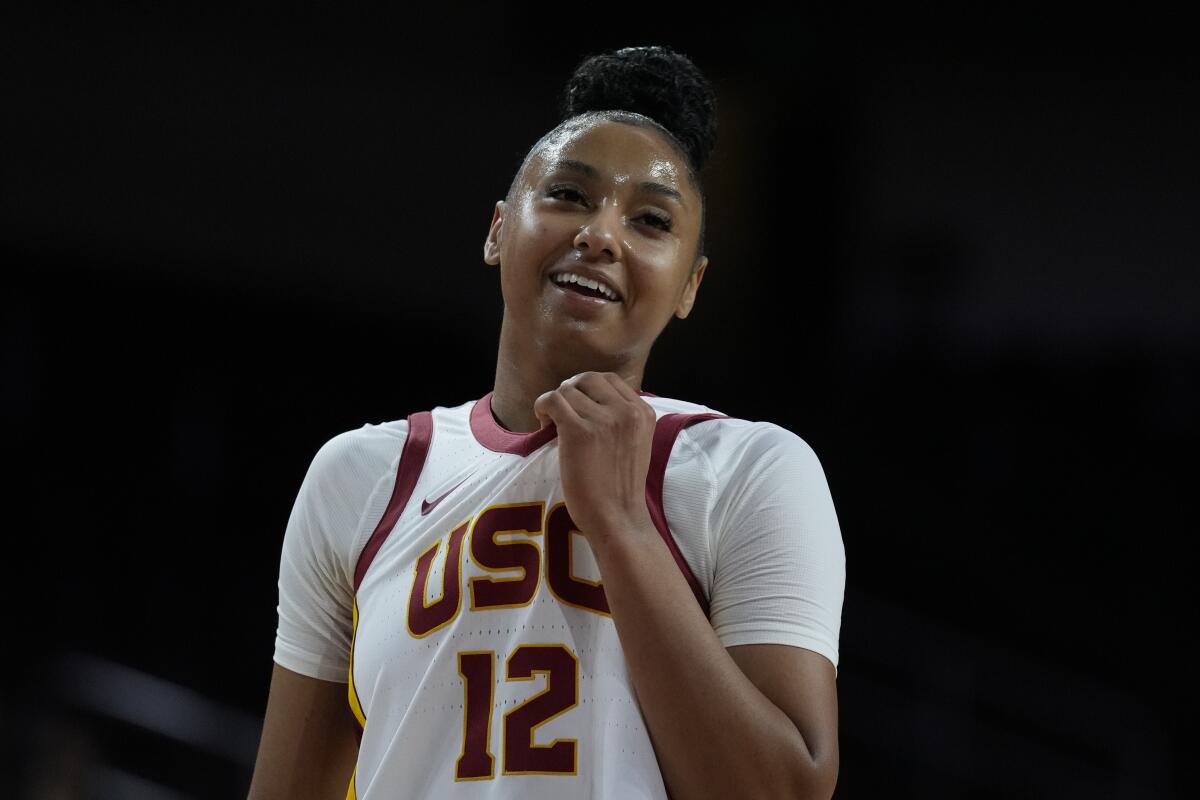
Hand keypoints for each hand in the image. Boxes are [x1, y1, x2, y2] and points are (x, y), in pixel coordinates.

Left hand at [533, 372, 657, 541]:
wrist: (618, 517)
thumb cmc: (621, 487)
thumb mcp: (636, 443)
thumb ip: (622, 419)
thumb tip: (589, 400)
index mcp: (643, 412)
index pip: (610, 380)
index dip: (588, 389)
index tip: (579, 408)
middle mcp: (627, 412)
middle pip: (588, 379)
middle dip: (570, 392)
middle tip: (562, 414)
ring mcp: (604, 420)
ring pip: (567, 391)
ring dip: (555, 404)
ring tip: (552, 426)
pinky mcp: (579, 431)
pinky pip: (552, 400)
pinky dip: (542, 407)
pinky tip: (543, 425)